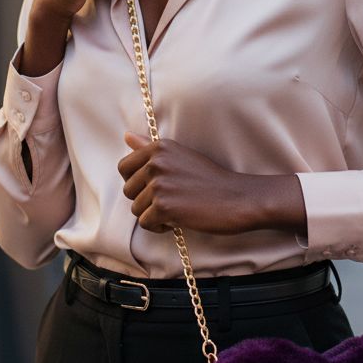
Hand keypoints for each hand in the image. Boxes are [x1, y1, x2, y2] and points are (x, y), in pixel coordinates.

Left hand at [117, 134, 306, 235]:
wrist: (238, 198)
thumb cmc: (211, 180)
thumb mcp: (181, 156)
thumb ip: (150, 148)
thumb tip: (127, 136)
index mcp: (159, 148)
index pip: (123, 167)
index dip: (136, 182)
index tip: (156, 188)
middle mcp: (156, 162)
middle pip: (128, 190)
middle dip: (145, 201)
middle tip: (171, 200)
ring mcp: (159, 184)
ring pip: (136, 209)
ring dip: (154, 215)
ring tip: (178, 210)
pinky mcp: (163, 206)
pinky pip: (145, 223)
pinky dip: (160, 227)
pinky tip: (178, 220)